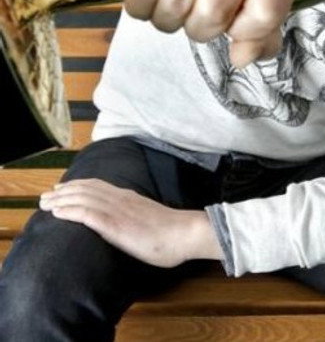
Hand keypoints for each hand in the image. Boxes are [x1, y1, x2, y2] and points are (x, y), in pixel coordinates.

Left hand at [39, 179, 221, 266]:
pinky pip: (86, 213)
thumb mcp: (149, 219)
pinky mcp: (115, 224)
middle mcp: (120, 198)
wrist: (184, 233)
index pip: (98, 185)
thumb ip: (135, 217)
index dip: (78, 185)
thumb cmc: (173, 233)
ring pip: (82, 198)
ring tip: (44, 203)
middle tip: (46, 195)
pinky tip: (57, 212)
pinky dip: (69, 210)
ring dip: (60, 199)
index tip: (62, 188)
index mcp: (129, 197)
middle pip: (85, 188)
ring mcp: (117, 210)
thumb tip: (127, 225)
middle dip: (63, 191)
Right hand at [107, 0, 294, 66]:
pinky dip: (140, 4)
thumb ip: (258, 27)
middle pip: (216, 14)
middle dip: (197, 25)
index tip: (231, 17)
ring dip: (165, 16)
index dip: (243, 32)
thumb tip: (244, 57)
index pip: (268, 13)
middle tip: (193, 0)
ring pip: (177, 7)